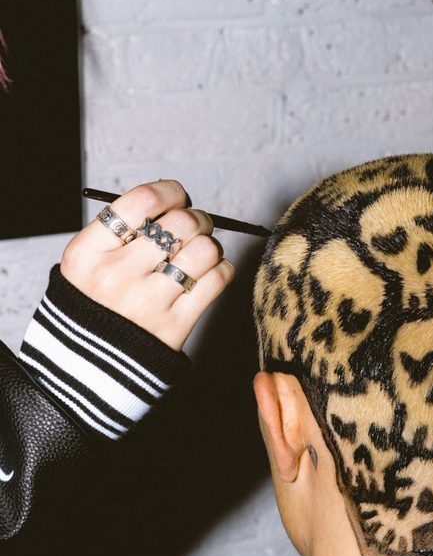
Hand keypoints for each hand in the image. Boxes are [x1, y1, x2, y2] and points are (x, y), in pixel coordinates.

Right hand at [60, 179, 234, 350]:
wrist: (90, 363)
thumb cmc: (95, 302)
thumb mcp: (87, 262)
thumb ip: (123, 230)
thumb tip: (175, 201)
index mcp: (88, 251)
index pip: (142, 200)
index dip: (171, 192)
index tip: (178, 198)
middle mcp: (116, 274)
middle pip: (180, 222)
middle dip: (197, 219)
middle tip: (195, 227)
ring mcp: (147, 301)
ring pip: (205, 249)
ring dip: (211, 245)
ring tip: (201, 253)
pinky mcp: (174, 325)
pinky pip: (217, 280)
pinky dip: (221, 270)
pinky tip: (208, 273)